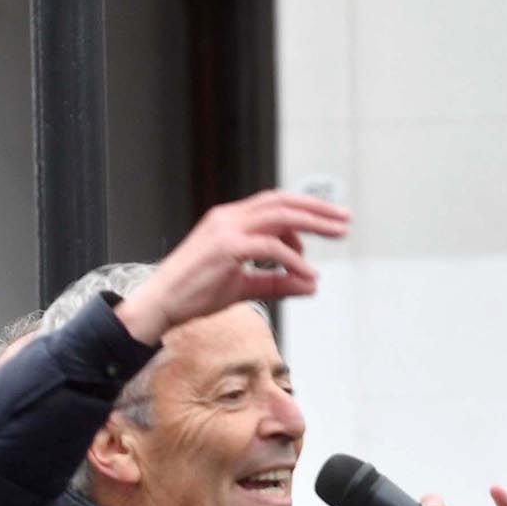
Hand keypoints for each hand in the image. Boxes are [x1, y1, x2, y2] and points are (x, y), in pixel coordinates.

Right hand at [114, 190, 344, 346]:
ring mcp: (226, 230)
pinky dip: (294, 259)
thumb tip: (312, 284)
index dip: (305, 208)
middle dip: (317, 208)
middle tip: (345, 219)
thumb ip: (277, 281)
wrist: (161, 303)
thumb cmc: (196, 293)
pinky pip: (271, 247)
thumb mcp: (244, 286)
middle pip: (281, 202)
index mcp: (230, 220)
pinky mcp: (226, 248)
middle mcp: (228, 217)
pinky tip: (307, 273)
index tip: (332, 219)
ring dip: (314, 224)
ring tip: (338, 234)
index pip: (274, 203)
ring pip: (280, 216)